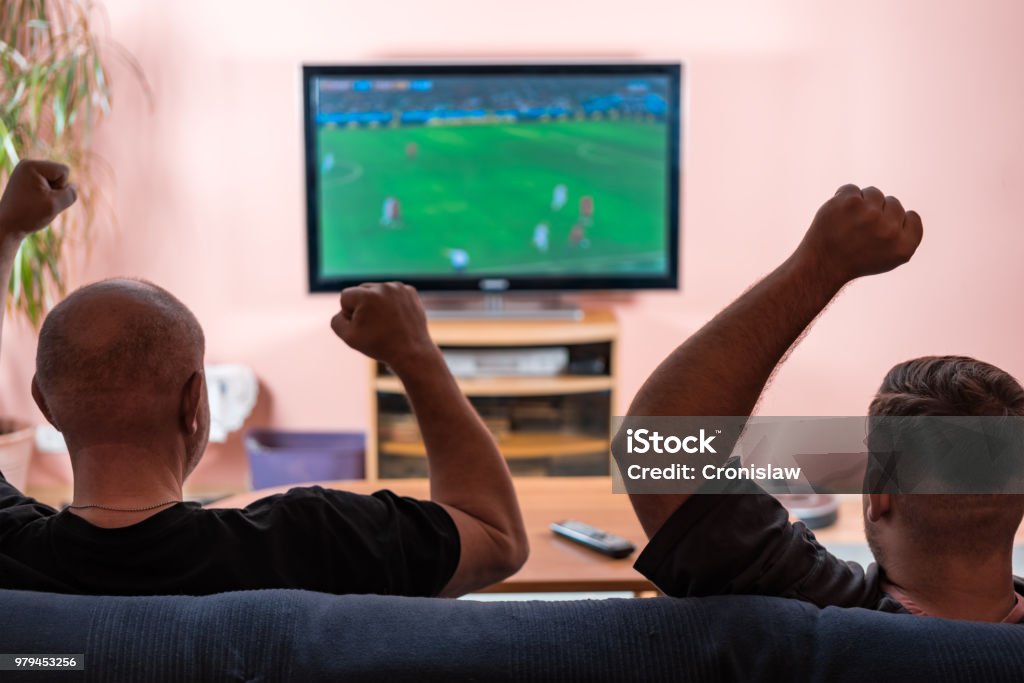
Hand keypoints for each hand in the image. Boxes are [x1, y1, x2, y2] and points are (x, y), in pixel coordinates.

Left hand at [0, 160, 76, 242]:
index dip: (61, 187)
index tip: (44, 197)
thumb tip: (73, 186)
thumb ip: (71, 193)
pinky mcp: (26, 180)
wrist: (8, 226)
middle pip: (60, 173)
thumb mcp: (56, 205)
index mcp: (31, 165)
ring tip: (36, 202)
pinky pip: (48, 184)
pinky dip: (46, 194)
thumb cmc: (30, 215)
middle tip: (39, 201)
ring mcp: (25, 171)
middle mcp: (27, 164)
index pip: (64, 170)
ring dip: (52, 193)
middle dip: (57, 189)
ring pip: (55, 180)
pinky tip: (34, 202)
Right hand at [330, 282, 437, 369]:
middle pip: (361, 291)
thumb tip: (342, 311)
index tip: (362, 326)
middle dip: (363, 306)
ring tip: (385, 322)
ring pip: (377, 291)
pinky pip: (393, 294)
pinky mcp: (410, 292)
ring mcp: (399, 288)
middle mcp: (383, 287)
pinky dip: (392, 303)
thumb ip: (337, 320)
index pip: (346, 296)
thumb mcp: (348, 337)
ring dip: (377, 304)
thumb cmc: (378, 345)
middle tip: (374, 325)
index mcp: (366, 295)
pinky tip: (396, 318)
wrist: (411, 352)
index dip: (349, 314)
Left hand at [796, 184, 922, 286]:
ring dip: (862, 203)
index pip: (912, 217)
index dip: (895, 222)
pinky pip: (852, 189)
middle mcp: (890, 230)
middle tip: (859, 231)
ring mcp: (870, 214)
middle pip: (893, 203)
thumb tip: (906, 212)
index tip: (878, 234)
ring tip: (849, 222)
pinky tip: (838, 215)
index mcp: (904, 246)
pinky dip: (843, 199)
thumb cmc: (855, 260)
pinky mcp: (850, 203)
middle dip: (877, 213)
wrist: (822, 263)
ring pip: (874, 193)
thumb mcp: (890, 257)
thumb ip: (904, 235)